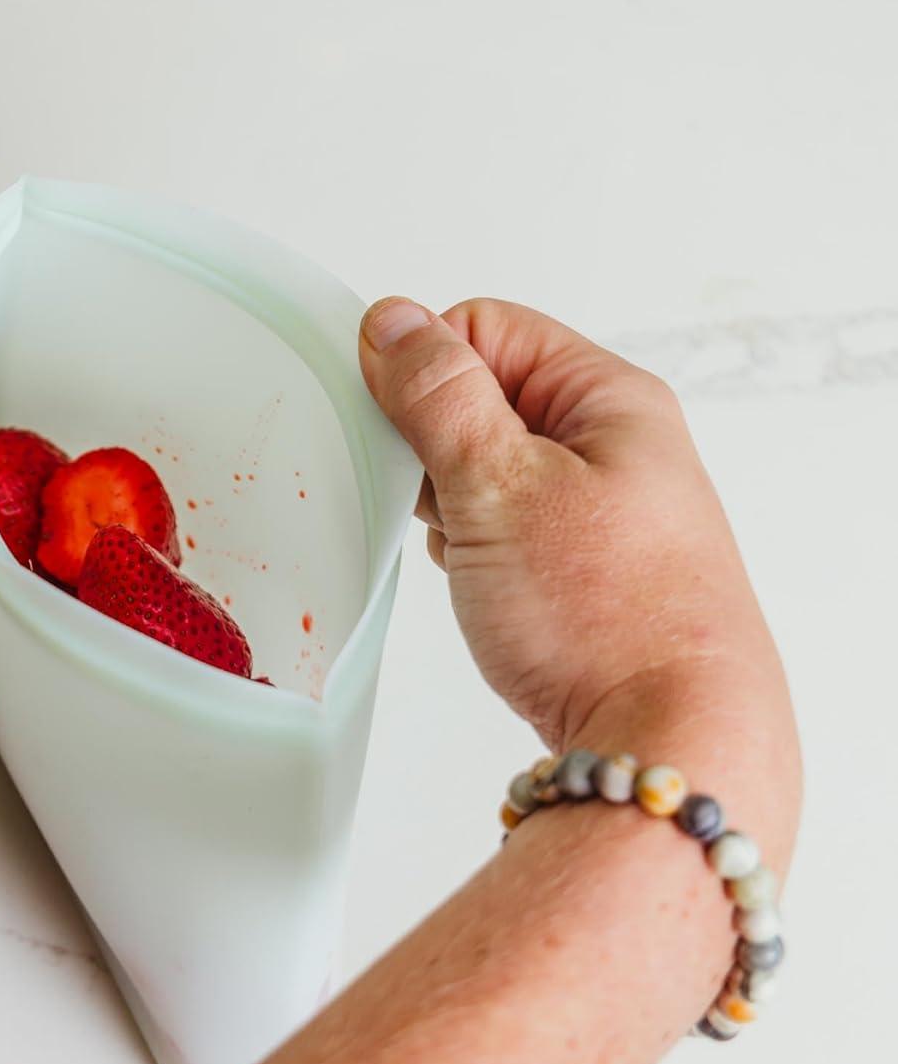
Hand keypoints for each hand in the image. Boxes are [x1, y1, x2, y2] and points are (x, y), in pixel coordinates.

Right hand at [359, 297, 794, 764]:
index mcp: (607, 397)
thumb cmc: (604, 615)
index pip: (484, 327)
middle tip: (442, 501)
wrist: (671, 742)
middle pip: (482, 394)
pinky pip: (501, 523)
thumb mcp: (500, 485)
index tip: (398, 425)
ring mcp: (599, 507)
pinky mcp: (581, 565)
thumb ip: (438, 395)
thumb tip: (393, 321)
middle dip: (435, 444)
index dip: (426, 368)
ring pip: (485, 465)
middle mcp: (612, 442)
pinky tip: (484, 585)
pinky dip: (474, 546)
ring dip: (451, 501)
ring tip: (471, 553)